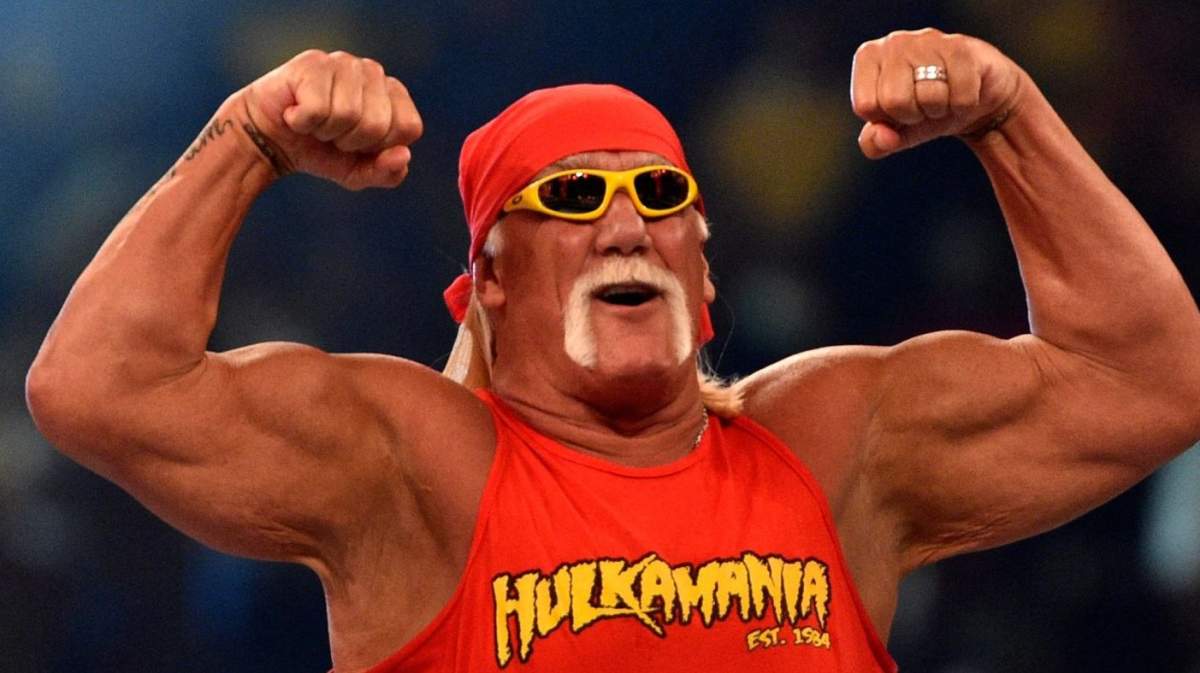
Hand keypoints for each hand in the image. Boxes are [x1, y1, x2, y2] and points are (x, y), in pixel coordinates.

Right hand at [236, 50, 422, 189]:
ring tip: (314, 121)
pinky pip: (318, 109)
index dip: (381, 147)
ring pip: (348, 115)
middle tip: (331, 134)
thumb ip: (388, 173)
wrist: (269, 141)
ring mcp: (343, 63)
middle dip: (350, 142)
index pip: (409, 128)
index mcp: (393, 93)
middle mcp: (372, 71)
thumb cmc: (320, 151)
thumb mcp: (358, 173)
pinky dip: (303, 122)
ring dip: (325, 131)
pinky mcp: (313, 63)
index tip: (358, 144)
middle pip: (378, 124)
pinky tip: (296, 112)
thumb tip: (403, 155)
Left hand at [851, 29, 1023, 158]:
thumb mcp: (894, 131)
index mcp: (868, 57)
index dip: (887, 118)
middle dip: (913, 115)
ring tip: (943, 97)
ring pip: (929, 97)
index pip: (866, 106)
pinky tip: (963, 91)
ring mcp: (928, 40)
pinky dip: (963, 106)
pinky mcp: (962, 47)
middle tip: (923, 105)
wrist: (972, 97)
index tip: (899, 108)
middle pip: (894, 101)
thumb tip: (883, 138)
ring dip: (939, 110)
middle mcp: (894, 42)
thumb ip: (875, 143)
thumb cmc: (923, 110)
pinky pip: (960, 96)